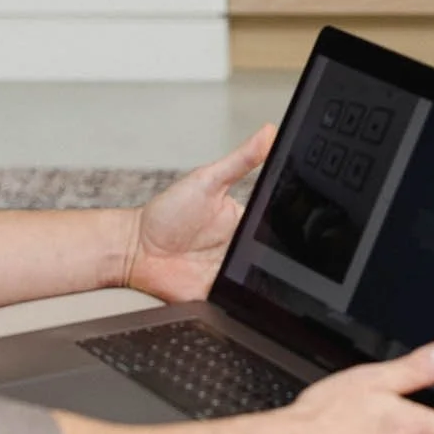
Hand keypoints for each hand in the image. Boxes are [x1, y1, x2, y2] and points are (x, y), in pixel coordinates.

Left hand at [125, 126, 275, 303]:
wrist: (135, 249)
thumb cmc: (167, 212)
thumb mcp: (208, 180)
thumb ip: (241, 159)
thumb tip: (269, 131)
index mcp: (247, 220)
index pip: (278, 223)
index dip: (290, 225)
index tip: (298, 220)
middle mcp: (243, 247)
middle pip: (273, 255)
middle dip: (273, 254)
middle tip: (256, 245)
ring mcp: (232, 273)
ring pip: (260, 280)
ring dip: (258, 276)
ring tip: (241, 264)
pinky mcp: (220, 295)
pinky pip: (241, 301)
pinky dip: (244, 298)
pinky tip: (236, 286)